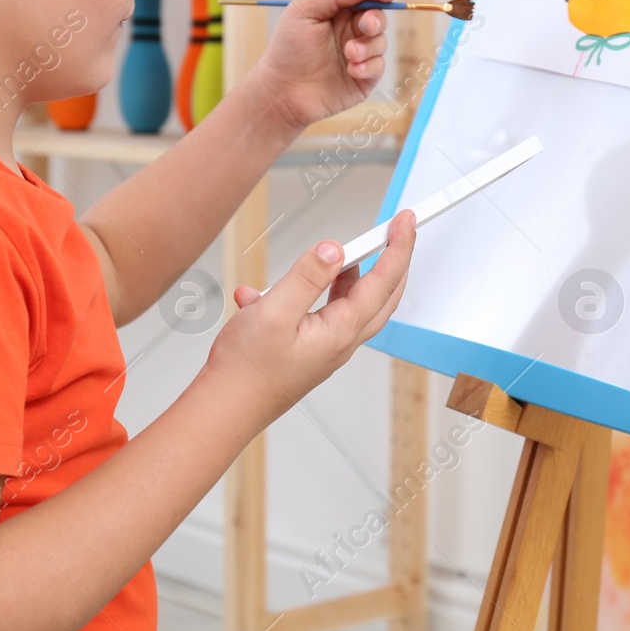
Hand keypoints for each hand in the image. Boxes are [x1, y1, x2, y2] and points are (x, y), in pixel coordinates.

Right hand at [204, 210, 415, 425]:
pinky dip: (306, 294)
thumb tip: (334, 250)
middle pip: (382, 295)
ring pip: (351, 303)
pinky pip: (319, 314)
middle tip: (395, 232)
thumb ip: (306, 277)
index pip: (384, 280)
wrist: (223, 410)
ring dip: (351, 275)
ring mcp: (326, 348)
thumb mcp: (273, 312)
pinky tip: (265, 293)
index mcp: (341, 330)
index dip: (399, 246)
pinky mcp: (308, 350)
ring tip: (339, 254)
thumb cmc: (246, 371)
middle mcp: (340, 341)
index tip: (406, 220)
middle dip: (393, 260)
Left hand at [249, 0, 397, 131]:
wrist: (281, 91)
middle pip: (378, 17)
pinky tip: (351, 70)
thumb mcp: (304, 10)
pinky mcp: (364, 79)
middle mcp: (351, 31)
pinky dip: (368, 66)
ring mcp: (360, 55)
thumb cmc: (287, 49)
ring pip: (381, 42)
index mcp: (338, 12)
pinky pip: (379, 66)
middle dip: (376, 19)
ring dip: (367, 46)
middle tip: (366, 26)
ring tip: (348, 54)